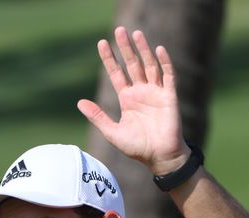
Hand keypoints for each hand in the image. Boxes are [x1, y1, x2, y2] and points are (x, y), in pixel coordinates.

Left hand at [78, 27, 188, 174]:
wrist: (159, 157)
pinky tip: (158, 49)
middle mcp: (140, 92)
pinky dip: (164, 63)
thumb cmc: (137, 147)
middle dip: (126, 48)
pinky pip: (167, 76)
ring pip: (149, 66)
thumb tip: (79, 102)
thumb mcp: (112, 132)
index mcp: (127, 99)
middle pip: (132, 65)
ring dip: (143, 50)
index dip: (109, 59)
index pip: (116, 73)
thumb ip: (98, 117)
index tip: (101, 43)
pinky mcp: (169, 96)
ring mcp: (155, 93)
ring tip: (137, 34)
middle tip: (119, 30)